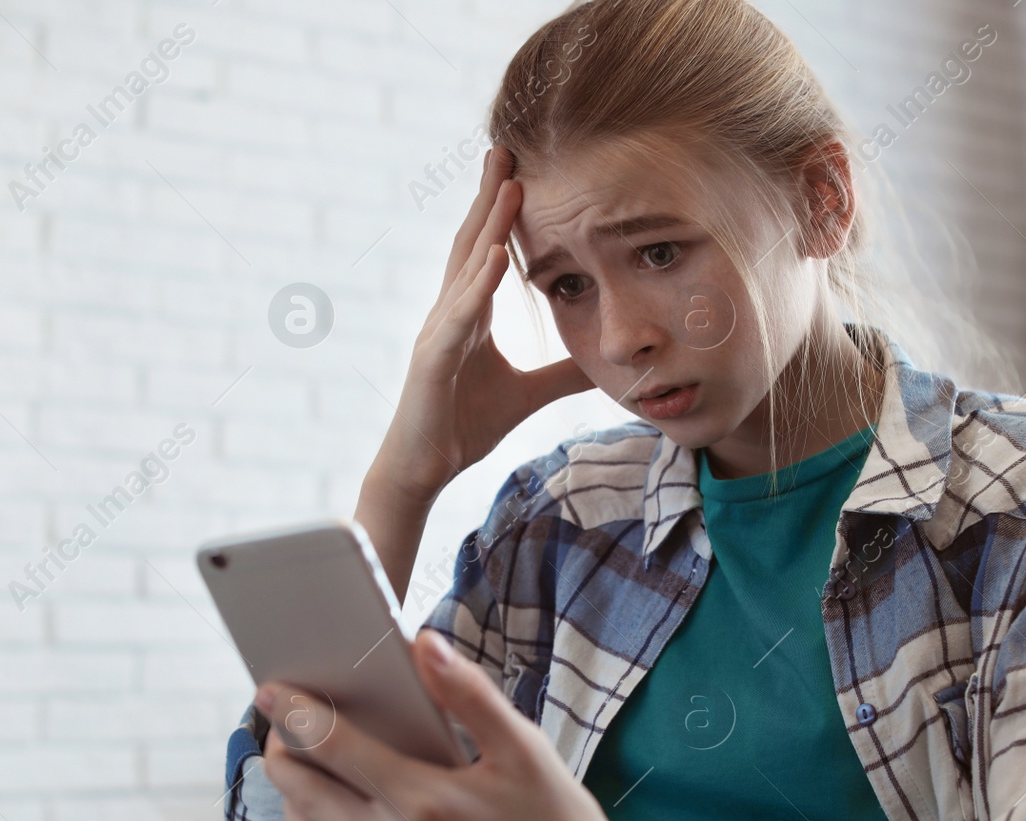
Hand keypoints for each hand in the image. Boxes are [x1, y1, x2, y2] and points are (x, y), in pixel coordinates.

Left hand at [253, 629, 631, 820]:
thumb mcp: (524, 748)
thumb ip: (468, 693)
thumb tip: (422, 644)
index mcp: (426, 803)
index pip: (333, 748)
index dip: (293, 714)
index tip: (269, 691)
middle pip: (305, 797)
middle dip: (281, 756)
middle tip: (278, 731)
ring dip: (292, 805)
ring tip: (298, 774)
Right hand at [374, 146, 594, 503]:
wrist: (423, 468)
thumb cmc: (462, 426)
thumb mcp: (526, 395)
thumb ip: (560, 375)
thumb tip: (602, 364)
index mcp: (469, 315)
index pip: (486, 251)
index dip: (503, 211)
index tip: (523, 169)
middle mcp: (449, 312)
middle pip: (471, 242)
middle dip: (490, 195)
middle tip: (507, 147)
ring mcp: (438, 332)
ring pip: (465, 268)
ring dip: (487, 225)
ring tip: (509, 184)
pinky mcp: (432, 359)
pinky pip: (459, 315)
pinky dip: (478, 284)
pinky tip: (495, 257)